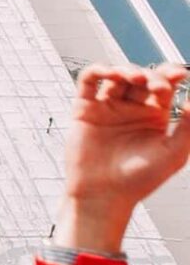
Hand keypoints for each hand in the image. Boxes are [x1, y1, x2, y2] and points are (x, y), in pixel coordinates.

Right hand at [55, 65, 189, 254]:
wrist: (105, 194)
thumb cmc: (140, 180)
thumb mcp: (174, 152)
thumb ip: (189, 126)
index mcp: (154, 116)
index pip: (164, 87)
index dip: (171, 75)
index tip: (180, 74)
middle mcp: (131, 108)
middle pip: (141, 77)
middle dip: (150, 75)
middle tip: (156, 85)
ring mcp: (107, 107)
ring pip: (116, 75)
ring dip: (125, 70)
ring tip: (133, 78)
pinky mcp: (85, 108)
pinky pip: (88, 82)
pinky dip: (96, 70)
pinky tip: (108, 72)